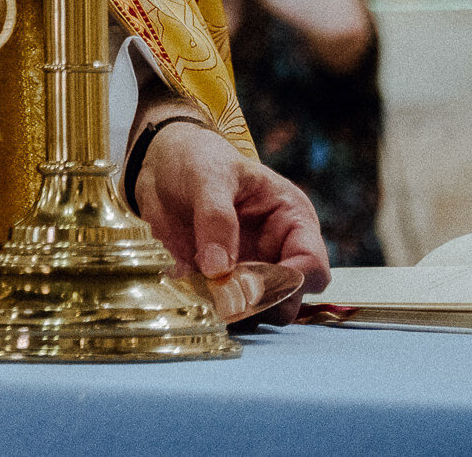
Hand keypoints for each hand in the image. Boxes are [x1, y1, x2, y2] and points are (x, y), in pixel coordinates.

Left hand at [134, 119, 330, 322]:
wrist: (160, 163)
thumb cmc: (198, 159)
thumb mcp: (208, 175)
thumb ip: (216, 217)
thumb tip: (218, 268)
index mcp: (292, 221)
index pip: (312, 266)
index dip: (290, 281)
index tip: (251, 281)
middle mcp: (276, 253)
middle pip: (289, 299)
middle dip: (259, 302)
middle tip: (223, 292)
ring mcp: (248, 272)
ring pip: (256, 312)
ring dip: (231, 309)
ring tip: (201, 291)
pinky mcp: (217, 283)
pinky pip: (220, 308)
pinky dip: (205, 307)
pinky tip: (185, 291)